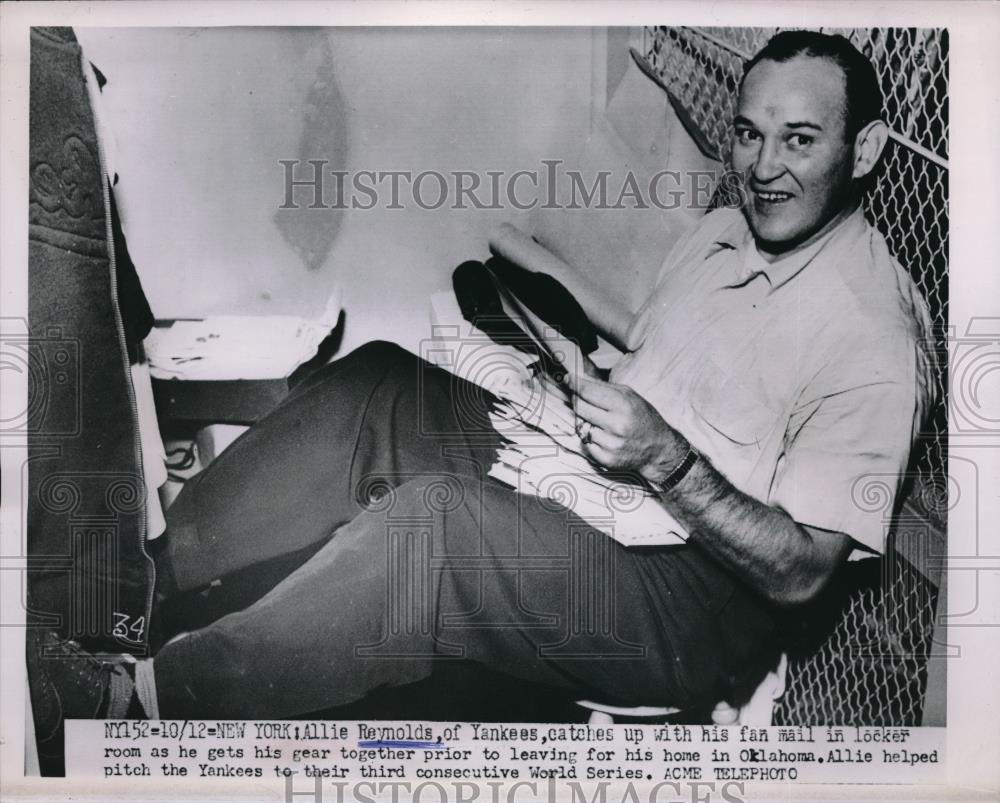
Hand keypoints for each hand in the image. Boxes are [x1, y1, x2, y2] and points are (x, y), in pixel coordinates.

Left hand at [569, 374, 688, 482]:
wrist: (658, 449)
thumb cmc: (644, 419)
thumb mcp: (630, 396)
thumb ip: (604, 387)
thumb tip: (580, 378)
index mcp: (624, 405)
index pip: (588, 392)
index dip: (575, 384)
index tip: (567, 379)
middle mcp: (617, 425)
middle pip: (580, 408)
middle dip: (577, 401)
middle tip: (580, 398)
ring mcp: (610, 444)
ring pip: (581, 426)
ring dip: (586, 421)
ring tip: (600, 422)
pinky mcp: (606, 459)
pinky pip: (585, 443)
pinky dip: (590, 439)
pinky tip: (603, 437)